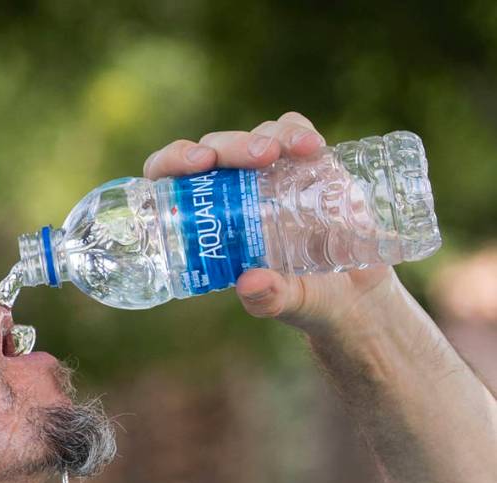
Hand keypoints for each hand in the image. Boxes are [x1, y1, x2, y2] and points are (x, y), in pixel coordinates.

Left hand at [142, 112, 400, 336]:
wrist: (357, 291)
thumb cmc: (307, 299)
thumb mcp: (288, 304)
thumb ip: (268, 298)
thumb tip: (249, 283)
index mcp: (210, 224)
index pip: (171, 180)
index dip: (173, 161)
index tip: (198, 163)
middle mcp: (232, 192)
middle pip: (213, 151)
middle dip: (230, 147)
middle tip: (258, 156)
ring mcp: (268, 174)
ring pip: (253, 136)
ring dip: (270, 137)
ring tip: (295, 152)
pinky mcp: (304, 162)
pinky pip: (292, 131)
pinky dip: (299, 132)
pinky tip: (313, 148)